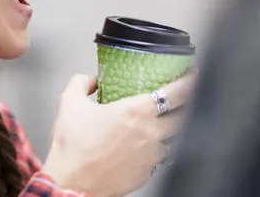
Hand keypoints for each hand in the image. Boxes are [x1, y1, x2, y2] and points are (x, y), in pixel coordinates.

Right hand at [41, 71, 196, 196]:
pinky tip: (140, 148)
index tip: (191, 75)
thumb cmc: (72, 148)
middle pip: (184, 115)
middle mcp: (150, 133)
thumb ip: (80, 83)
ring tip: (157, 125)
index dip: (189, 81)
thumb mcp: (69, 103)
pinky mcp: (146, 174)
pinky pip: (157, 159)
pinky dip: (153, 151)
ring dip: (169, 130)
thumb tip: (89, 80)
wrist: (71, 184)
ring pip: (172, 139)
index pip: (177, 92)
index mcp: (136, 111)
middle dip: (185, 105)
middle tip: (180, 98)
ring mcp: (151, 156)